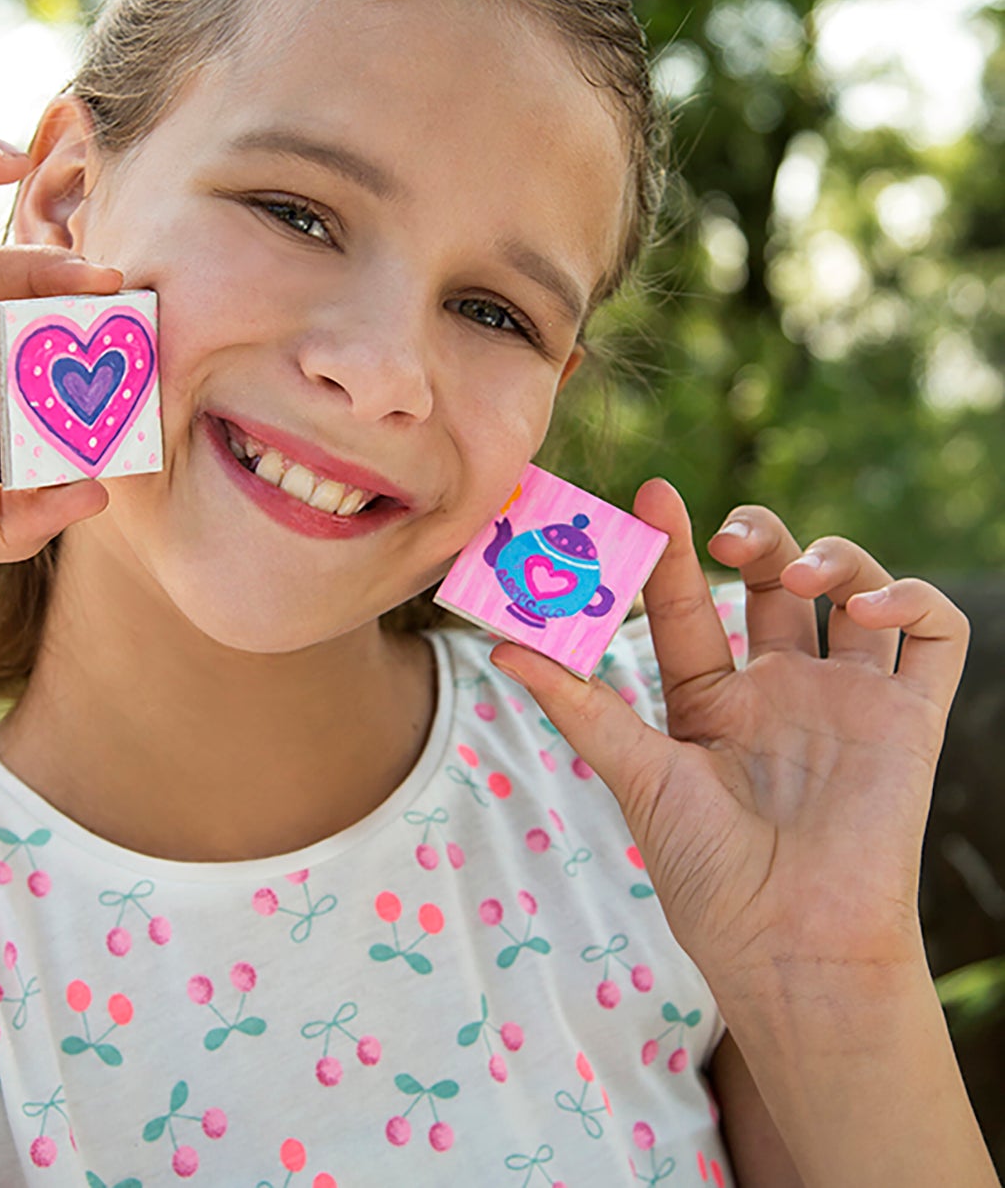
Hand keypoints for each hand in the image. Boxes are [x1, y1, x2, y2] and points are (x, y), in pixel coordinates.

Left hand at [489, 479, 968, 990]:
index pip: (692, 604)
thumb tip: (501, 647)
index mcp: (713, 700)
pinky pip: (937, 637)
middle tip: (728, 536)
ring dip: (832, 556)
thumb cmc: (707, 874)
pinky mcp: (909, 718)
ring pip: (854, 588)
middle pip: (776, 579)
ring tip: (798, 579)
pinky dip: (914, 601)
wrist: (788, 944)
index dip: (673, 549)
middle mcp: (781, 689)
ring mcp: (847, 698)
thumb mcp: (637, 777)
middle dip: (758, 535)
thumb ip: (580, 706)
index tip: (651, 494)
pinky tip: (871, 611)